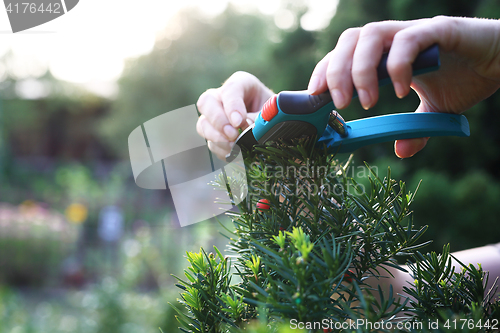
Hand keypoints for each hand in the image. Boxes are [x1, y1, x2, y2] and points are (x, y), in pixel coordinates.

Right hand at [196, 71, 273, 159]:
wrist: (274, 125)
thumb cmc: (274, 113)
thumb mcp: (272, 111)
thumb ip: (261, 118)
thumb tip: (249, 132)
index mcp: (240, 83)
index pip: (231, 90)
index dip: (232, 106)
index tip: (239, 122)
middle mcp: (222, 97)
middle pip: (206, 103)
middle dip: (218, 121)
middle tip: (233, 135)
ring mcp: (215, 116)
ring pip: (203, 125)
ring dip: (217, 139)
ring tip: (235, 147)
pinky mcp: (216, 135)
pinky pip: (211, 144)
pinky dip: (222, 151)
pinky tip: (236, 154)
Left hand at [308, 16, 499, 157]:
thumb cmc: (465, 78)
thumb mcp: (434, 110)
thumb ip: (415, 128)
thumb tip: (401, 150)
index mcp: (385, 54)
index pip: (342, 55)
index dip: (324, 73)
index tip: (315, 99)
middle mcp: (394, 38)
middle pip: (349, 40)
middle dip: (336, 72)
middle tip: (340, 106)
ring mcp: (415, 32)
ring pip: (372, 34)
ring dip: (361, 69)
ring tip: (365, 102)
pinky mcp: (440, 30)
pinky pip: (410, 40)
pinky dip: (399, 65)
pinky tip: (400, 90)